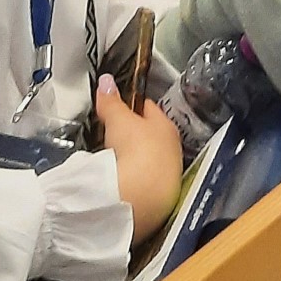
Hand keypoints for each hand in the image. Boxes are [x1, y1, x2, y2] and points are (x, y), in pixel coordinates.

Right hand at [96, 77, 182, 245]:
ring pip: (150, 160)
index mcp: (167, 126)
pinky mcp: (162, 199)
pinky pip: (147, 183)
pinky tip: (123, 182)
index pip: (148, 109)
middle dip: (134, 135)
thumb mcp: (117, 119)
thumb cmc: (134, 149)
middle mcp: (174, 150)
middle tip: (113, 135)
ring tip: (115, 160)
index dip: (132, 106)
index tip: (119, 108)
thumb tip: (106, 81)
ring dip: (136, 159)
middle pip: (151, 136)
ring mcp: (170, 175)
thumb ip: (111, 100)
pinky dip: (136, 181)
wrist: (139, 196)